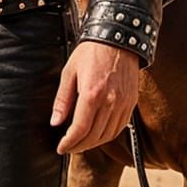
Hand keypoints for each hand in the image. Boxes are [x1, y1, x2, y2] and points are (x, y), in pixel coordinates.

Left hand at [50, 39, 140, 154]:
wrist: (117, 38)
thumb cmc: (91, 53)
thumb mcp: (69, 72)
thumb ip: (62, 100)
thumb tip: (55, 122)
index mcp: (92, 94)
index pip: (80, 130)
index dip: (69, 143)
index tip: (61, 148)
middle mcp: (110, 102)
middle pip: (94, 136)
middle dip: (79, 146)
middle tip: (68, 148)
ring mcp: (123, 103)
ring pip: (108, 135)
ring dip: (93, 143)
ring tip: (81, 143)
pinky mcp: (131, 102)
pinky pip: (120, 127)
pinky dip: (108, 135)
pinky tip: (98, 135)